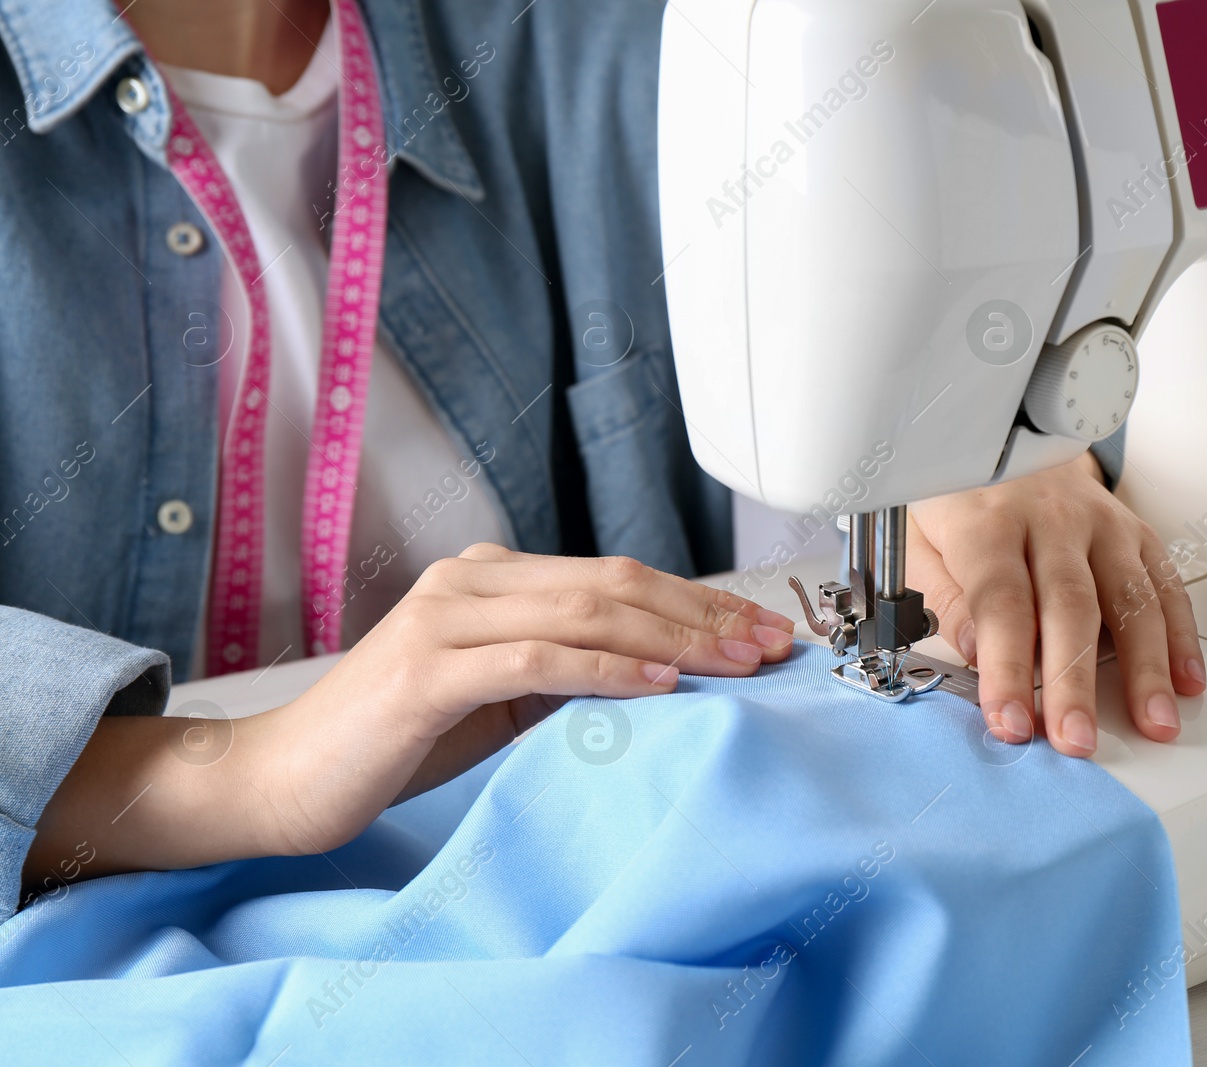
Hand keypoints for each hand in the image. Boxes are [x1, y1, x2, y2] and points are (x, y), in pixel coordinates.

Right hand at [24, 547, 794, 890]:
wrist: (285, 777)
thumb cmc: (396, 738)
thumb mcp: (498, 695)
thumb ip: (567, 666)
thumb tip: (662, 667)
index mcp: (491, 578)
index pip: (616, 577)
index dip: (697, 600)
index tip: (761, 628)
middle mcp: (471, 582)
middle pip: (615, 585)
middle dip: (704, 614)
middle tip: (772, 643)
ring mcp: (447, 620)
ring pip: (587, 612)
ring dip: (675, 639)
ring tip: (738, 662)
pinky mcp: (429, 672)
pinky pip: (538, 661)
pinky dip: (607, 669)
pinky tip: (661, 684)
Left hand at [907, 453, 1203, 757]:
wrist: (1004, 436)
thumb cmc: (957, 500)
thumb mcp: (919, 541)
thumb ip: (945, 595)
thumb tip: (972, 650)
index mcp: (988, 522)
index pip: (1001, 602)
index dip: (1007, 666)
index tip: (1008, 721)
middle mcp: (1052, 519)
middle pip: (1070, 604)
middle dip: (1075, 681)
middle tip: (1076, 740)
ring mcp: (1100, 522)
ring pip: (1129, 595)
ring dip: (1145, 666)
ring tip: (1152, 723)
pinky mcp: (1134, 530)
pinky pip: (1164, 583)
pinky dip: (1179, 635)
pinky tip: (1186, 681)